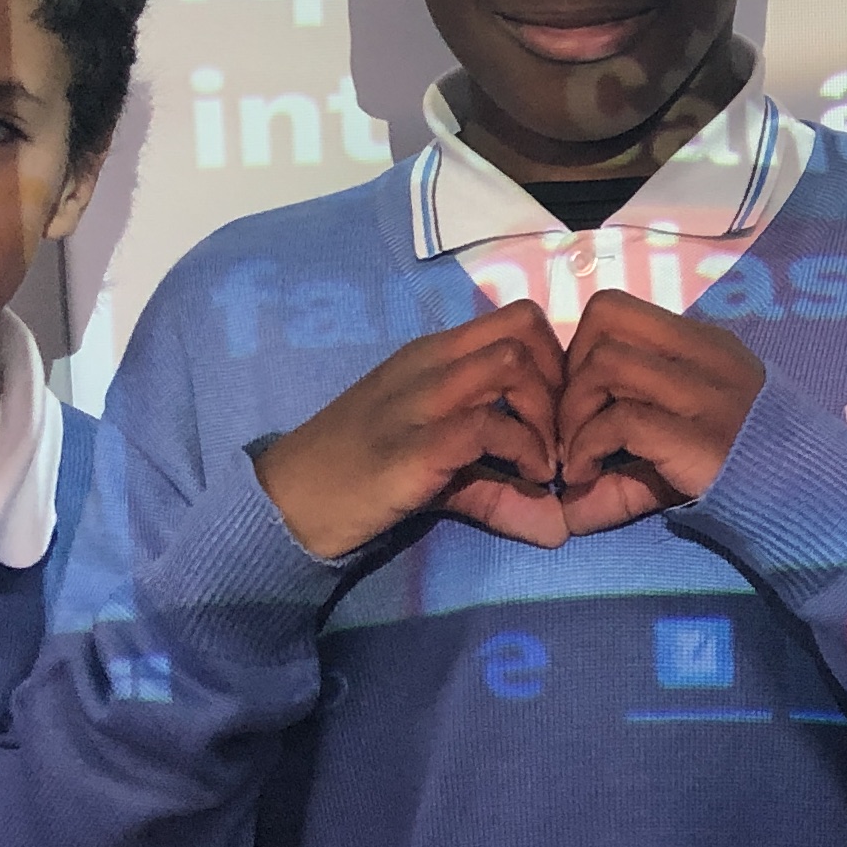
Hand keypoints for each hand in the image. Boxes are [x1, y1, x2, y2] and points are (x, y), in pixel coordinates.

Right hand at [254, 301, 566, 558]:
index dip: (555, 358)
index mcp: (432, 355)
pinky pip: (486, 427)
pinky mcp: (413, 447)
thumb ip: (498, 486)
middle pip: (524, 328)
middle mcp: (428, 365)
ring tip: (545, 462)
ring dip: (546, 414)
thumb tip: (560, 528)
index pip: (517, 317)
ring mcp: (418, 401)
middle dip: (560, 380)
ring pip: (510, 364)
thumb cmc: (358, 477)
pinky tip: (530, 480)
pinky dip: (524, 451)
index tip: (559, 411)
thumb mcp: (438, 471)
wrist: (286, 502)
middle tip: (559, 434)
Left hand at [552, 289, 766, 534]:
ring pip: (607, 362)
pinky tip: (586, 478)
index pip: (617, 309)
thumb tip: (570, 510)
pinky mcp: (699, 435)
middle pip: (605, 316)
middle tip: (573, 425)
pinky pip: (621, 419)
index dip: (581, 348)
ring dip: (574, 413)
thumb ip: (629, 468)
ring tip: (578, 457)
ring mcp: (705, 392)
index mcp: (703, 344)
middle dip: (571, 371)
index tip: (581, 400)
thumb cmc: (748, 471)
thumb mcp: (684, 453)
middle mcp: (704, 354)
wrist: (811, 499)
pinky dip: (588, 448)